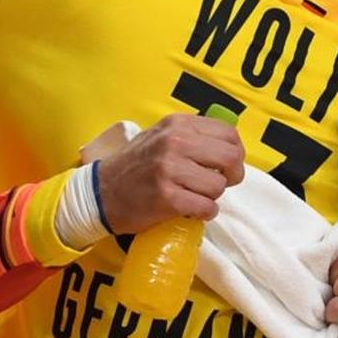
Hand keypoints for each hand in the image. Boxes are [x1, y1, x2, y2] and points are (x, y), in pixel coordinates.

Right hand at [95, 114, 243, 234]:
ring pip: (219, 186)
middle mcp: (174, 142)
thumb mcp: (161, 136)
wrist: (102, 192)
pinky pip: (206, 207)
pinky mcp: (167, 198)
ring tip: (194, 195)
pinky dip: (204, 212)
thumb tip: (227, 145)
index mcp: (177, 125)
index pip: (228, 134)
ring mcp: (170, 170)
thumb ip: (191, 136)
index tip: (226, 165)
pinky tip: (191, 209)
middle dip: (232, 175)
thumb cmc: (135, 165)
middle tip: (219, 183)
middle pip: (230, 158)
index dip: (235, 152)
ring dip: (212, 196)